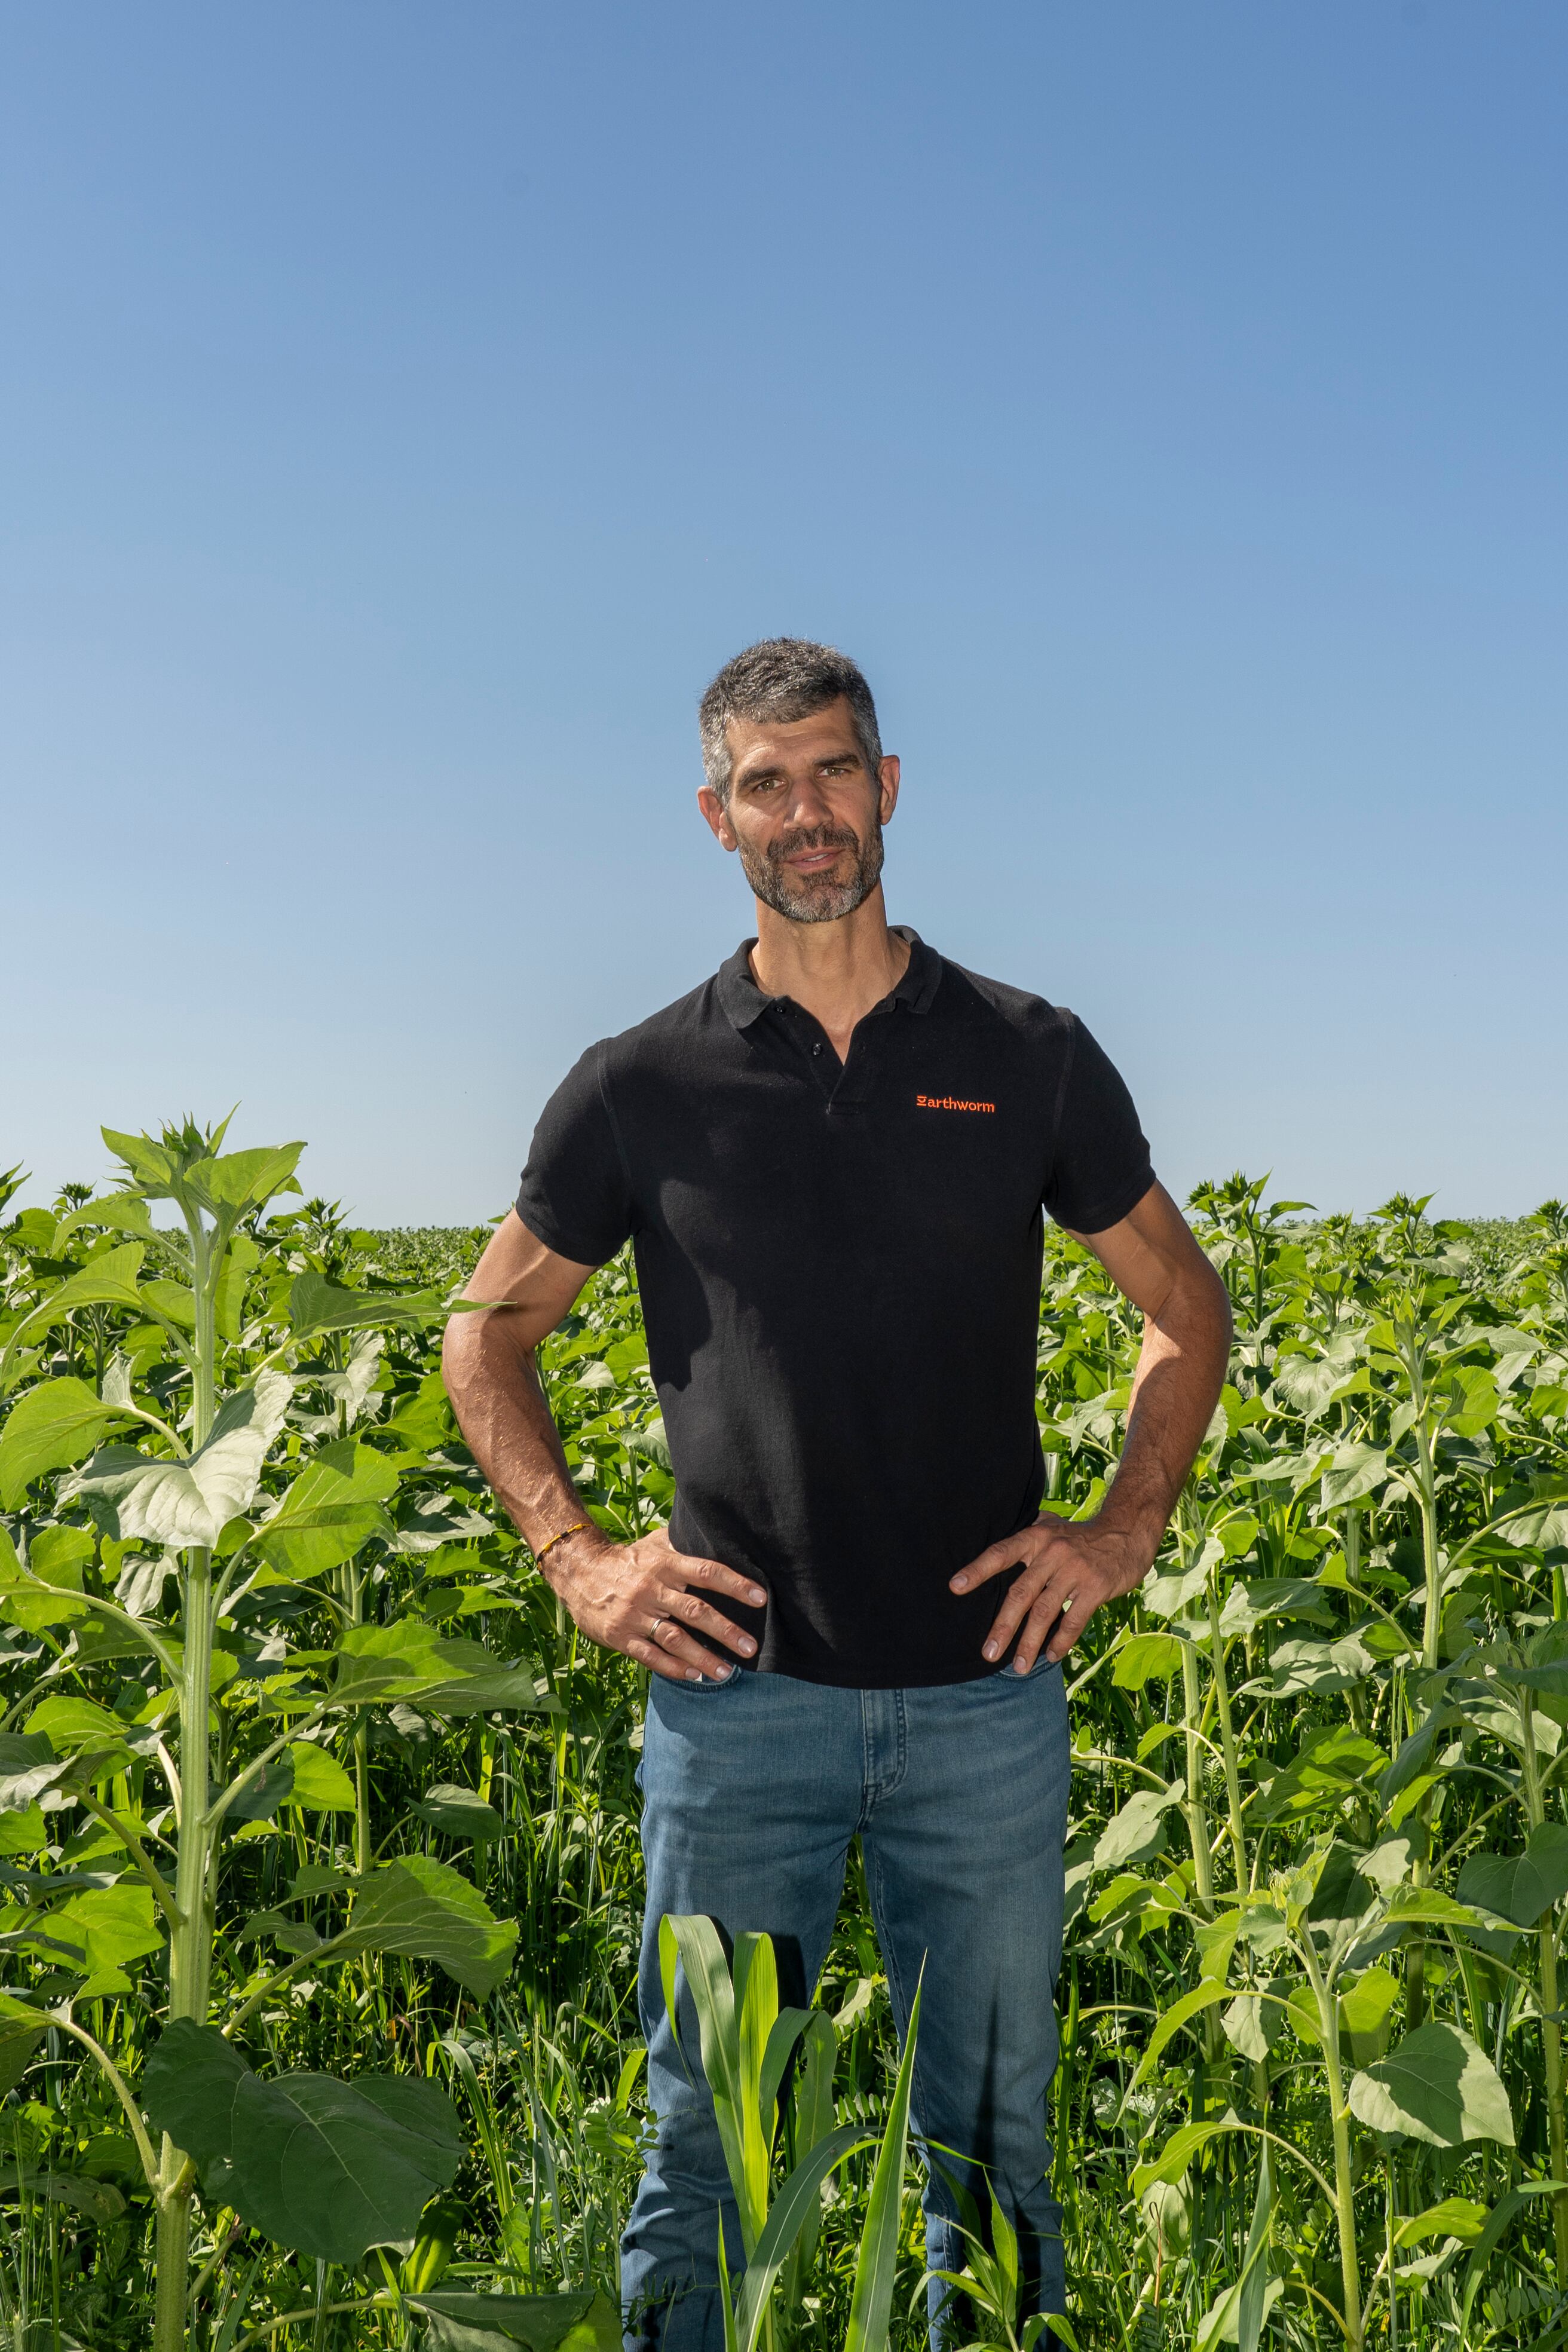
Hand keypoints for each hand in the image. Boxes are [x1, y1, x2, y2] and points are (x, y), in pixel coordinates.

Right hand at [542, 1524, 766, 1682]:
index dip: (735, 1584)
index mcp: (665, 1564)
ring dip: (703, 1657)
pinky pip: (650, 1655)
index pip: (706, 1572)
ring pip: (674, 1638)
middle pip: (695, 1611)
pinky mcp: (620, 1636)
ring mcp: (635, 1614)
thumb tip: (721, 1535)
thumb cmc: (628, 1559)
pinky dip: (674, 1667)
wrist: (579, 1572)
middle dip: (726, 1631)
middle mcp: (652, 1588)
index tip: (760, 1598)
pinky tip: (694, 1675)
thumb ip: (684, 1544)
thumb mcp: (654, 1544)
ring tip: (726, 1671)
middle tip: (751, 1647)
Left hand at [950, 1513, 1148, 1671]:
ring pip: (1045, 1612)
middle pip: (1021, 1593)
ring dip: (1030, 1643)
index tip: (955, 1587)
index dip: (977, 1570)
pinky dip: (1061, 1641)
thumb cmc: (1081, 1536)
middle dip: (1003, 1626)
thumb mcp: (1052, 1527)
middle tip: (988, 1653)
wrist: (1126, 1532)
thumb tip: (996, 1550)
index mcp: (1036, 1537)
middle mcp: (1052, 1553)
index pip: (1001, 1553)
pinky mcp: (1095, 1587)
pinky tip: (1051, 1655)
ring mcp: (1074, 1571)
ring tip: (1019, 1666)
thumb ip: (1027, 1536)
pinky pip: (1074, 1620)